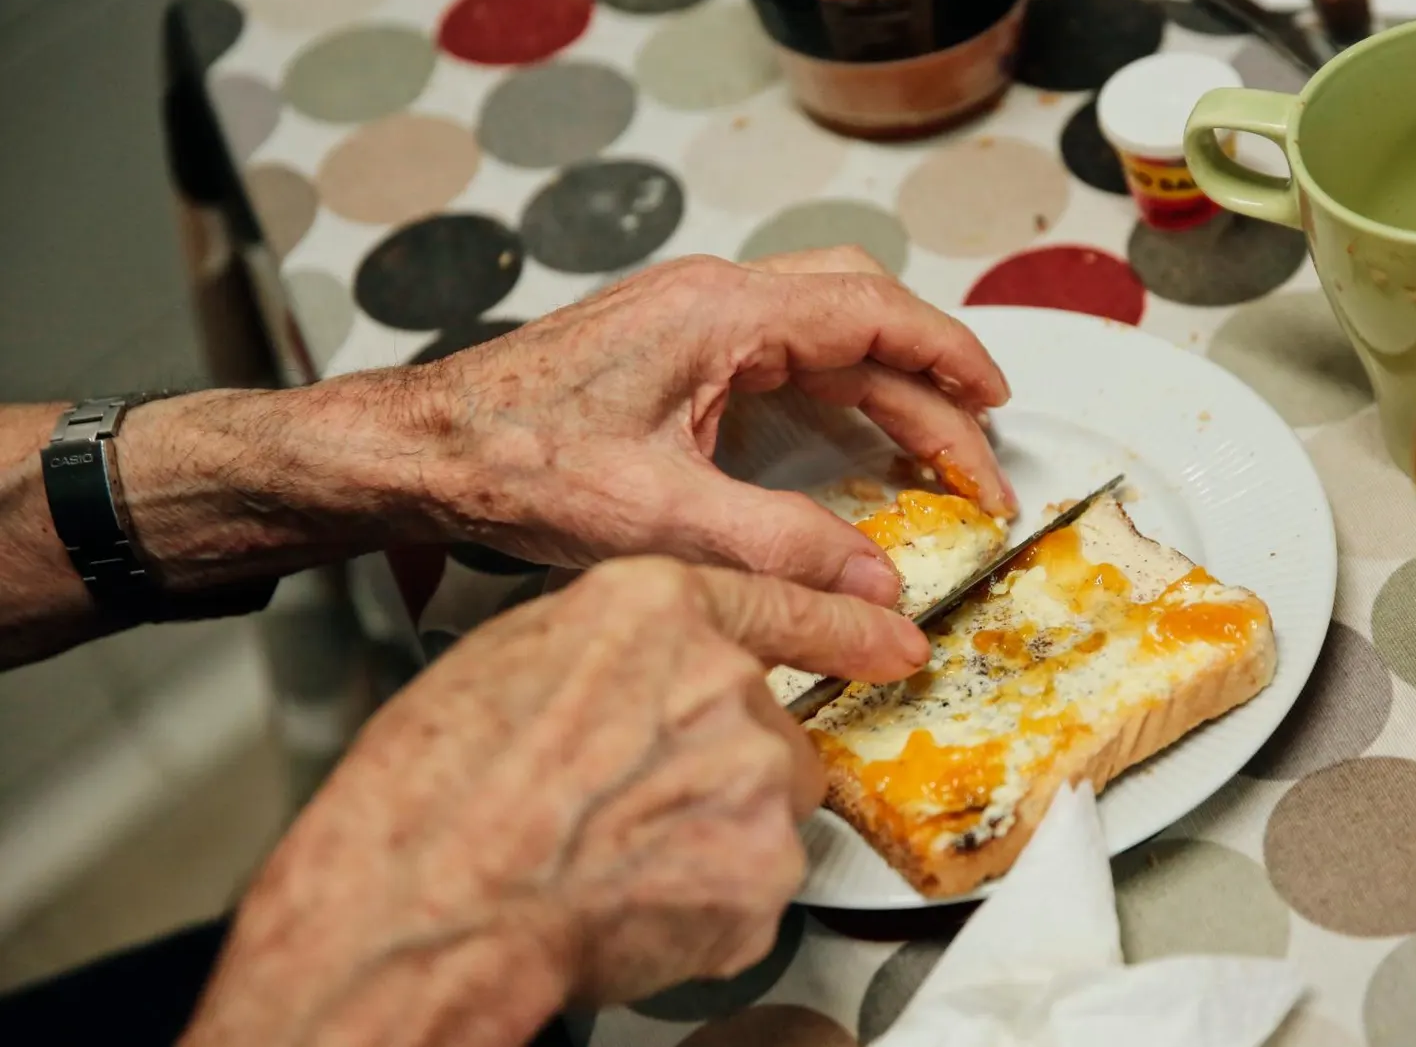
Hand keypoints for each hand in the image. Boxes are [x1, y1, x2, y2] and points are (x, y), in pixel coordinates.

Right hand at [183, 557, 929, 1046]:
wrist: (432, 902)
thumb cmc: (437, 790)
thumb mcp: (513, 657)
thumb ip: (614, 649)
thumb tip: (646, 673)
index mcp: (656, 610)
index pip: (781, 603)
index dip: (842, 628)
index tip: (892, 641)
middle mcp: (724, 680)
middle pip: (768, 727)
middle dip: (719, 770)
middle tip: (627, 806)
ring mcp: (755, 776)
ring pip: (765, 809)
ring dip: (715, 835)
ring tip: (615, 857)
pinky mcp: (765, 869)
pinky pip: (753, 885)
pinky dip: (707, 904)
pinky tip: (630, 900)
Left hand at [414, 247, 1016, 604]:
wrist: (421, 449)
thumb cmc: (514, 462)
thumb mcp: (658, 518)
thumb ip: (779, 548)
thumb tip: (876, 587)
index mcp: (721, 313)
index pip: (873, 313)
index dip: (950, 360)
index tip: (996, 409)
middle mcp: (713, 299)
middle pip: (862, 314)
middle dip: (932, 382)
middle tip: (976, 460)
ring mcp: (692, 320)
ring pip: (826, 331)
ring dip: (888, 387)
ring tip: (936, 456)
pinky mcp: (673, 351)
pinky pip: (785, 354)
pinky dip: (838, 393)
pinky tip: (853, 445)